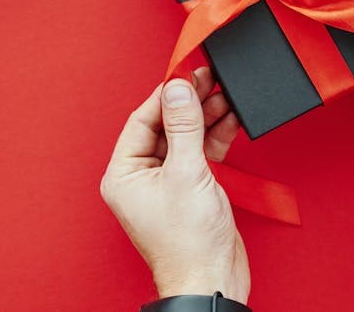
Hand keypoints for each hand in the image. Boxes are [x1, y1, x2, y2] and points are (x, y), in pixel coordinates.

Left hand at [100, 67, 248, 302]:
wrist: (213, 280)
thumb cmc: (188, 244)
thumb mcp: (187, 173)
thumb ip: (183, 126)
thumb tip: (178, 88)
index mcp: (124, 174)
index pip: (142, 120)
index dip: (166, 94)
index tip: (186, 72)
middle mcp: (141, 177)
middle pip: (165, 125)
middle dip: (189, 102)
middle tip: (209, 77)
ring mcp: (166, 182)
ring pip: (184, 137)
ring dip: (205, 116)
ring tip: (224, 93)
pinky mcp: (190, 188)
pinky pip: (199, 152)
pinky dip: (214, 135)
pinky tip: (229, 118)